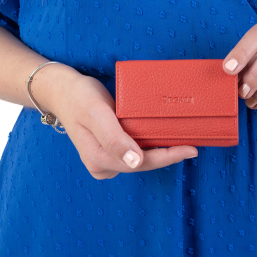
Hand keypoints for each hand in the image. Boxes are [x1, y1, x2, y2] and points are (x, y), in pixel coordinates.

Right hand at [35, 64, 198, 179]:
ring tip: (182, 141)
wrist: (63, 91)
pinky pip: (133, 154)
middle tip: (193, 144)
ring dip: (159, 152)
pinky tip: (161, 138)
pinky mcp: (107, 153)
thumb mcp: (96, 112)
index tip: (191, 149)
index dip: (168, 157)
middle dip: (167, 155)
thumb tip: (135, 162)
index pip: (142, 163)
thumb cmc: (80, 97)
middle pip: (143, 165)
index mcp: (99, 158)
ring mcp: (104, 161)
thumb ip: (114, 138)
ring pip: (139, 161)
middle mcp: (101, 165)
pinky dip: (148, 147)